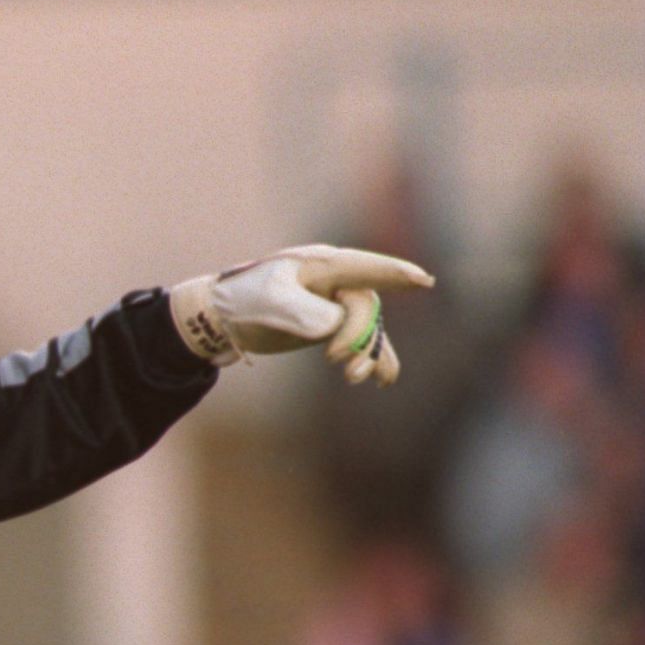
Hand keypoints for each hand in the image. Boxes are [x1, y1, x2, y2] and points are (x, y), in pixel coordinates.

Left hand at [170, 244, 434, 383]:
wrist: (220, 318)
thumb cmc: (242, 300)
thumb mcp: (269, 302)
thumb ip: (303, 311)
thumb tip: (333, 327)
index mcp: (322, 265)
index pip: (366, 268)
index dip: (395, 274)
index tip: (423, 281)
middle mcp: (334, 281)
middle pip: (365, 308)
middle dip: (358, 336)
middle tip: (335, 361)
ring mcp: (334, 303)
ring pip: (367, 328)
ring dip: (367, 354)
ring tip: (354, 379)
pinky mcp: (328, 325)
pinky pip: (360, 341)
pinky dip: (371, 358)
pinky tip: (382, 380)